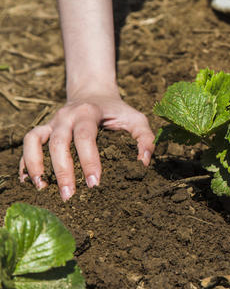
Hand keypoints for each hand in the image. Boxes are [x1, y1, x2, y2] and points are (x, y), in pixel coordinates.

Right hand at [19, 91, 154, 200]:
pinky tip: (28, 180)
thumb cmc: (117, 110)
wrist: (93, 92)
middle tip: (69, 196)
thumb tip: (144, 163)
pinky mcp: (43, 128)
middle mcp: (66, 116)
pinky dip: (25, 161)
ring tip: (42, 188)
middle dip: (63, 170)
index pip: (85, 137)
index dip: (89, 160)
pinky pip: (28, 143)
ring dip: (35, 164)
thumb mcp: (136, 118)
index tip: (95, 183)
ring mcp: (52, 122)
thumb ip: (145, 138)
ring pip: (34, 140)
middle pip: (59, 142)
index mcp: (88, 112)